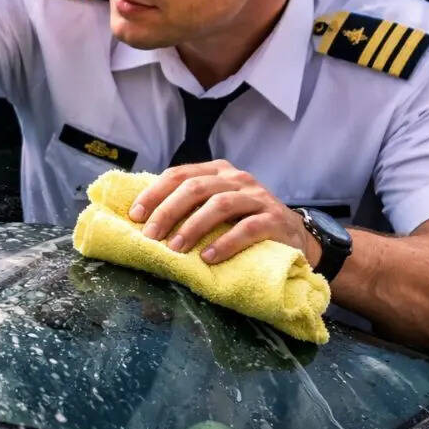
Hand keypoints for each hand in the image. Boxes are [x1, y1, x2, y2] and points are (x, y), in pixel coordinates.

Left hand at [127, 160, 320, 264]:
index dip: (154, 193)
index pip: (179, 174)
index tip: (135, 215)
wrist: (293, 237)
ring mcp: (258, 197)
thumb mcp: (215, 209)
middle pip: (195, 188)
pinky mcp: (276, 219)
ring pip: (219, 205)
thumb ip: (188, 206)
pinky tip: (208, 257)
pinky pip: (248, 228)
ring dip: (192, 227)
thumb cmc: (243, 223)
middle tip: (150, 236)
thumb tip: (143, 219)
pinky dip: (225, 242)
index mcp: (217, 172)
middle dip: (168, 212)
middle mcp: (237, 179)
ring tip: (175, 248)